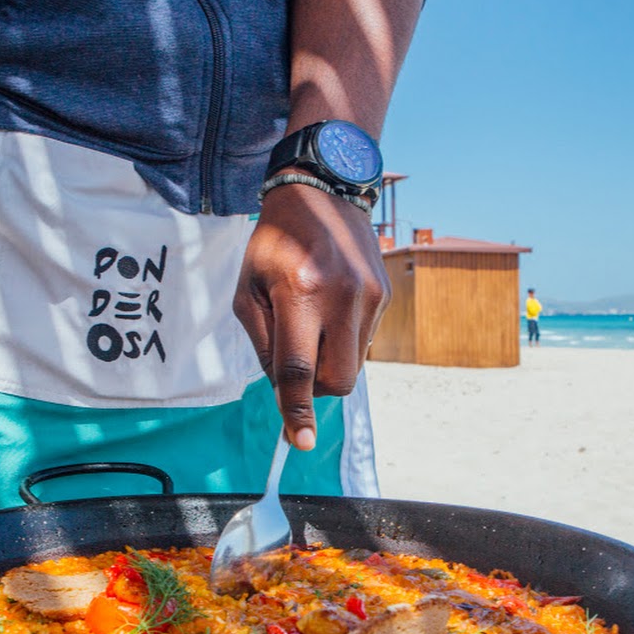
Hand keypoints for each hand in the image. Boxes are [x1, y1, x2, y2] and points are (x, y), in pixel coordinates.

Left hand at [234, 182, 389, 450]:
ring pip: (354, 365)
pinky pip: (363, 341)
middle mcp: (341, 296)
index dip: (297, 410)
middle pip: (338, 380)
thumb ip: (263, 344)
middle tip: (298, 362)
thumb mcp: (248, 290)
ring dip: (330, 360)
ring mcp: (370, 296)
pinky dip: (343, 338)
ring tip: (314, 318)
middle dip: (317, 388)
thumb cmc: (274, 243)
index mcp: (299, 292)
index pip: (298, 369)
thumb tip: (285, 392)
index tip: (299, 441)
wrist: (322, 192)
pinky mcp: (385, 294)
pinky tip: (331, 304)